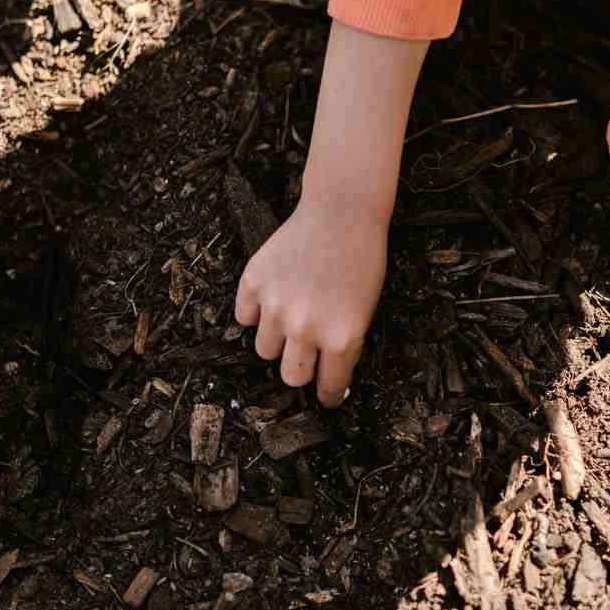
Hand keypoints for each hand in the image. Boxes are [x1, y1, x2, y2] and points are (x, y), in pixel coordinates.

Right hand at [234, 198, 387, 407]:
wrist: (342, 213)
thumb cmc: (361, 260)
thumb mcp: (365, 310)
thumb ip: (343, 343)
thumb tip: (325, 376)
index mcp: (341, 338)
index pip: (328, 387)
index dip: (329, 395)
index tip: (327, 396)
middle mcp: (306, 328)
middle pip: (290, 377)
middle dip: (300, 369)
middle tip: (306, 353)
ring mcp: (276, 306)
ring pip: (264, 350)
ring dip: (276, 340)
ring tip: (291, 315)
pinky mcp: (254, 283)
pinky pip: (244, 316)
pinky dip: (255, 312)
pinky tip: (272, 296)